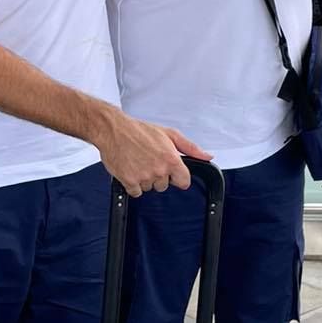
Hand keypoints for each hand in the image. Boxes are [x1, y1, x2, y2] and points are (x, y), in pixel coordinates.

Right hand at [93, 110, 211, 195]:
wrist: (113, 130)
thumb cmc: (139, 130)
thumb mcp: (169, 134)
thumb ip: (190, 148)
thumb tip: (207, 156)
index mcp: (171, 159)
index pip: (184, 182)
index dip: (178, 177)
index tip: (171, 172)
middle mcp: (159, 170)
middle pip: (164, 186)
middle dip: (158, 176)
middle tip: (149, 160)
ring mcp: (144, 177)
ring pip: (149, 188)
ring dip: (145, 179)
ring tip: (138, 162)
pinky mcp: (129, 181)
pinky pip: (136, 192)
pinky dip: (133, 184)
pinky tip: (131, 169)